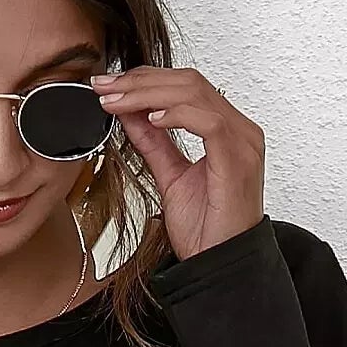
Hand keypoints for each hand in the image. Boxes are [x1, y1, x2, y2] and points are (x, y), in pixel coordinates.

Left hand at [89, 65, 264, 260]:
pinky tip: (151, 119)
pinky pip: (209, 122)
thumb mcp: (170, 176)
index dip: (145, 81)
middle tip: (104, 87)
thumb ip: (154, 143)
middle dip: (140, 81)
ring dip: (148, 94)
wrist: (219, 265)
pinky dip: (177, 115)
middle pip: (188, 82)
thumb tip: (130, 114)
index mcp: (226, 130)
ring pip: (195, 94)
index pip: (185, 86)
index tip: (108, 87)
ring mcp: (242, 142)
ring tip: (116, 102)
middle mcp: (239, 130)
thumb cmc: (206, 230)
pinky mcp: (238, 159)